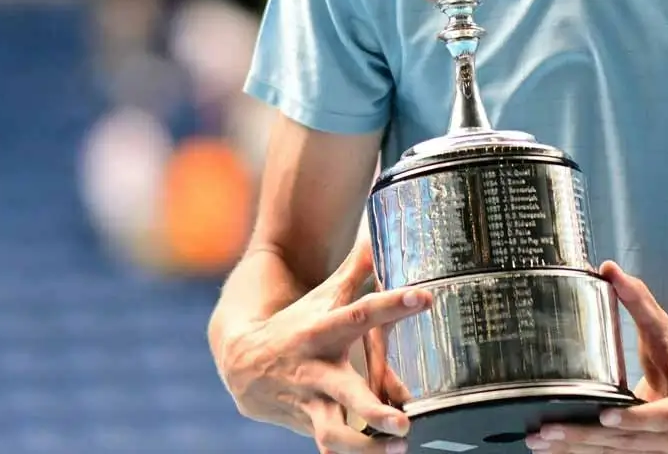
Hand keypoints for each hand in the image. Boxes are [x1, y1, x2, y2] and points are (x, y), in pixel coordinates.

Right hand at [215, 238, 429, 452]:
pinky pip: (333, 448)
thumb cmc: (296, 325)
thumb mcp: (322, 297)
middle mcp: (316, 370)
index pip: (360, 312)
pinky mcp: (310, 425)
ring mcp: (312, 402)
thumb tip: (378, 234)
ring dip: (366, 447)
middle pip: (345, 391)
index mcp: (322, 330)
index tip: (424, 296)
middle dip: (373, 408)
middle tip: (404, 420)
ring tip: (399, 448)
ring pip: (335, 432)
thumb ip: (354, 272)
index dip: (392, 303)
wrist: (242, 363)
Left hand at [529, 262, 667, 452]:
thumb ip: (637, 301)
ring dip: (578, 449)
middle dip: (587, 436)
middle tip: (550, 430)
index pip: (663, 415)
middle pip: (630, 441)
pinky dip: (584, 453)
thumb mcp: (663, 328)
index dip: (635, 419)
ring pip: (618, 453)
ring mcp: (663, 450)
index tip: (605, 415)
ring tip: (541, 441)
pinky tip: (555, 450)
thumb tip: (608, 268)